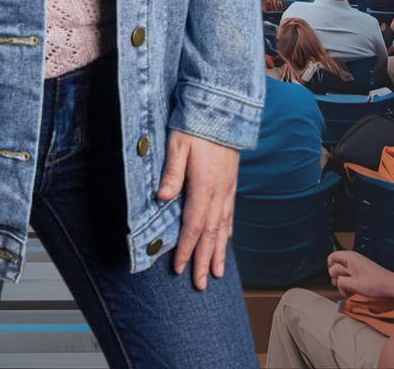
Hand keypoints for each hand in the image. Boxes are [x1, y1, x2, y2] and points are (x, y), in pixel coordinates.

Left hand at [157, 130, 238, 290]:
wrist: (223, 109)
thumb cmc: (196, 124)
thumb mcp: (178, 144)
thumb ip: (171, 172)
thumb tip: (162, 198)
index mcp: (204, 185)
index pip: (193, 225)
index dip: (186, 249)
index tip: (180, 268)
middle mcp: (219, 192)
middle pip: (210, 233)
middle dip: (204, 260)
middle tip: (200, 285)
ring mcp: (228, 189)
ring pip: (223, 227)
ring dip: (218, 252)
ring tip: (216, 273)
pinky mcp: (231, 184)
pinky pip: (230, 215)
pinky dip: (227, 233)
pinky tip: (225, 241)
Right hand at [328, 249, 393, 301]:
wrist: (391, 285)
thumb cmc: (373, 284)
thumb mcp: (354, 285)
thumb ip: (341, 282)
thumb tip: (337, 281)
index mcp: (349, 258)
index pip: (332, 258)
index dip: (331, 269)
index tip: (336, 280)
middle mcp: (352, 259)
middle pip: (337, 266)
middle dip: (338, 279)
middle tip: (345, 289)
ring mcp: (357, 265)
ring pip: (344, 273)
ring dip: (344, 283)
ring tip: (350, 293)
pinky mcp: (362, 272)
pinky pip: (351, 276)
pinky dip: (350, 284)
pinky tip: (355, 292)